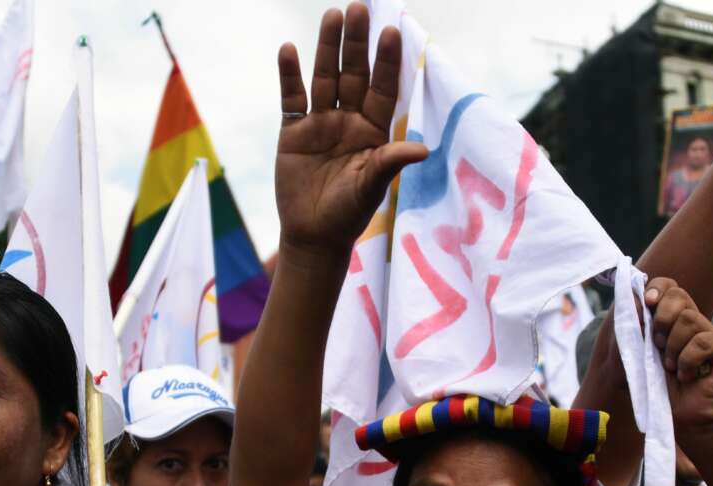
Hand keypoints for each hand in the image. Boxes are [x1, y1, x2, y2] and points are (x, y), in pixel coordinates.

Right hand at [275, 2, 426, 255]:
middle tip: (358, 7)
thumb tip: (423, 150)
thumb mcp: (372, 187)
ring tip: (332, 15)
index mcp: (374, 132)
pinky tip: (289, 49)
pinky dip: (290, 75)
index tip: (392, 31)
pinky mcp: (294, 132)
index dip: (387, 61)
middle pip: (354, 74)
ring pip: (325, 78)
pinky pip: (292, 98)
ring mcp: (321, 124)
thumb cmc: (349, 214)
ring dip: (327, 48)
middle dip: (357, 43)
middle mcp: (349, 121)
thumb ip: (391, 163)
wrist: (313, 236)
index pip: (383, 89)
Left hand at [646, 279, 712, 433]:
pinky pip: (702, 341)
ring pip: (688, 320)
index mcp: (672, 320)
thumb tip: (634, 299)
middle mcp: (693, 322)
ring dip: (672, 348)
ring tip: (673, 368)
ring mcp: (710, 334)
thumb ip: (637, 329)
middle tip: (657, 346)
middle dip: (660, 319)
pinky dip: (688, 361)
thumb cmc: (662, 390)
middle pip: (678, 296)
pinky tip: (688, 376)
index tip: (647, 302)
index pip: (669, 287)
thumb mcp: (641, 356)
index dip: (657, 289)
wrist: (684, 418)